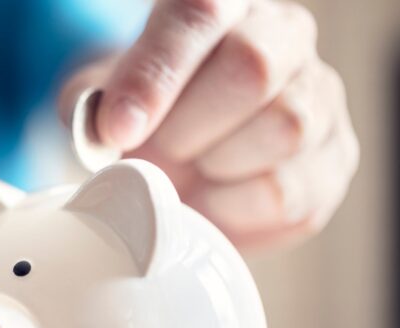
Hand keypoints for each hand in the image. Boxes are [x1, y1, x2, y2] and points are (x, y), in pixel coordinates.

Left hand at [60, 0, 358, 249]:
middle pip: (251, 68)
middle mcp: (284, 37)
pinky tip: (214, 197)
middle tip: (157, 152)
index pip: (198, 15)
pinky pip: (288, 193)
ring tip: (192, 169)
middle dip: (186, 128)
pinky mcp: (333, 161)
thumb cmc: (148, 119)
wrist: (187, 157)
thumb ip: (91, 109)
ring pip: (282, 128)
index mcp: (223, 6)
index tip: (119, 129)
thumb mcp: (104, 103)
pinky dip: (234, 209)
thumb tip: (106, 131)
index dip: (155, 75)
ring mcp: (320, 98)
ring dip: (215, 167)